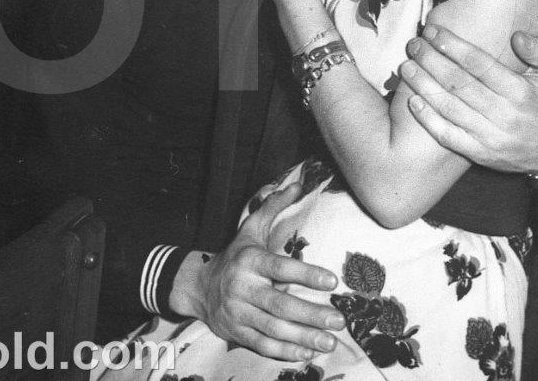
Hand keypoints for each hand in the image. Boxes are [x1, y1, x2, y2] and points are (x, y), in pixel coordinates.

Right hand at [182, 184, 343, 360]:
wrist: (198, 286)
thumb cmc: (235, 255)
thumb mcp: (251, 229)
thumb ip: (273, 206)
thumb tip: (296, 183)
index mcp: (249, 261)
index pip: (279, 268)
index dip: (306, 275)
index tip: (332, 281)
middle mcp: (242, 287)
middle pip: (279, 304)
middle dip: (311, 314)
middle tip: (339, 319)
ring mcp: (238, 313)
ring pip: (273, 328)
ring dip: (304, 337)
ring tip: (330, 341)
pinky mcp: (237, 333)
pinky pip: (263, 345)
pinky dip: (285, 351)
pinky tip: (308, 353)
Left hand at [402, 25, 537, 175]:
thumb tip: (516, 36)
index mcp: (520, 92)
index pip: (478, 64)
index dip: (452, 46)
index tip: (432, 32)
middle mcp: (503, 114)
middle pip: (458, 83)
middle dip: (431, 60)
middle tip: (414, 44)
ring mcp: (489, 136)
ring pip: (448, 107)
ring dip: (423, 85)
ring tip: (406, 66)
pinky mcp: (478, 153)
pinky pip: (447, 135)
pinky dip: (427, 119)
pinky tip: (412, 101)